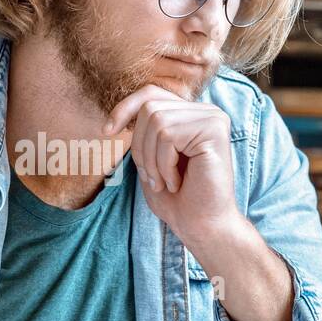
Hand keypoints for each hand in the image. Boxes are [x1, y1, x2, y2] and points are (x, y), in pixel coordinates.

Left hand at [103, 83, 239, 243]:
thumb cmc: (176, 199)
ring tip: (164, 182)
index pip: (151, 93)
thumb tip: (120, 112)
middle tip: (150, 177)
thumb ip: (143, 132)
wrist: (201, 227)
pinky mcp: (215, 130)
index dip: (124, 108)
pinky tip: (176, 183)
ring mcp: (213, 118)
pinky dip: (164, 165)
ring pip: (157, 120)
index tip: (106, 132)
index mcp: (190, 115)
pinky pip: (169, 136)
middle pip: (149, 106)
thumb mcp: (150, 159)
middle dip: (139, 146)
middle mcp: (205, 111)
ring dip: (152, 159)